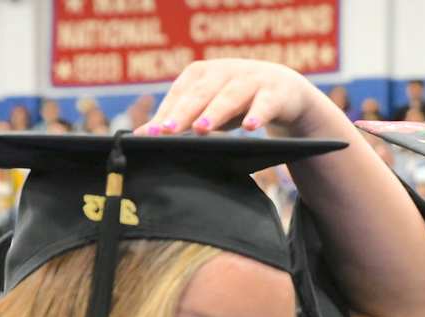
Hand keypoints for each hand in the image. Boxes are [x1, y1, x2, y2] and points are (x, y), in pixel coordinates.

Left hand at [141, 60, 328, 136]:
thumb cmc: (237, 103)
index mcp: (203, 74)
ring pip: (231, 96)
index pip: (181, 94)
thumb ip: (179, 120)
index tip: (151, 134)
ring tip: (201, 129)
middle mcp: (225, 72)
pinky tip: (250, 128)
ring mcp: (251, 80)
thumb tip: (141, 136)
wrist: (284, 91)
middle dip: (184, 111)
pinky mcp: (276, 93)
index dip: (166, 113)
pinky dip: (258, 114)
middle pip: (201, 93)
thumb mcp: (208, 110)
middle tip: (167, 131)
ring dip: (216, 111)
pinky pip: (266, 104)